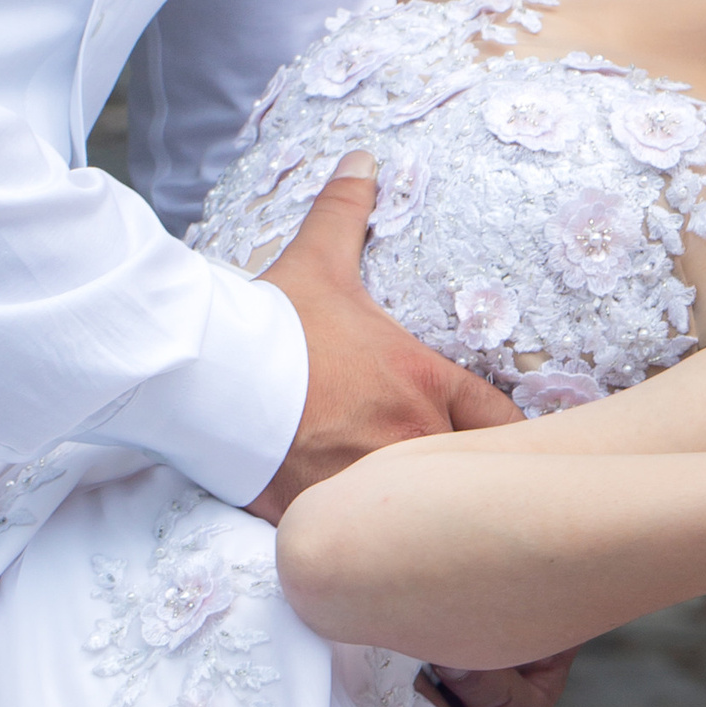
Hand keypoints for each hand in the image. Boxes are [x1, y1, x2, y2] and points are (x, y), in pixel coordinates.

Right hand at [247, 150, 518, 520]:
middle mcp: (407, 435)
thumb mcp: (318, 259)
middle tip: (466, 491)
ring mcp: (368, 482)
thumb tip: (364, 158)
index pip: (499, 423)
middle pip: (469, 478)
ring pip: (422, 518)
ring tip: (421, 529)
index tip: (496, 445)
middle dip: (467, 484)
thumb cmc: (268, 318)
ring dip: (421, 519)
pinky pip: (364, 546)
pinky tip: (365, 549)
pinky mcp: (325, 515)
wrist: (202, 367)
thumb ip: (347, 210)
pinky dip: (367, 546)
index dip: (503, 438)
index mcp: (421, 381)